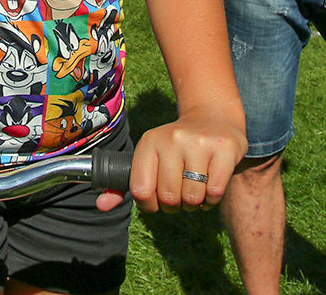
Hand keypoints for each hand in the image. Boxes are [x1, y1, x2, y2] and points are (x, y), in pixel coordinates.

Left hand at [109, 106, 245, 212]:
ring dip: (195, 203)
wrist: (214, 118)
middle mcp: (172, 139)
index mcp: (149, 142)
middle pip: (169, 197)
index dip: (150, 205)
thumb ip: (123, 185)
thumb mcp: (149, 159)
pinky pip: (214, 192)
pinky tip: (210, 184)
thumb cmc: (175, 148)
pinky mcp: (223, 149)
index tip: (157, 199)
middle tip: (180, 193)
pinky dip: (212, 199)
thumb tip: (102, 206)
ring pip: (193, 198)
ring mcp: (199, 143)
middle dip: (175, 205)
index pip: (141, 191)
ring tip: (196, 188)